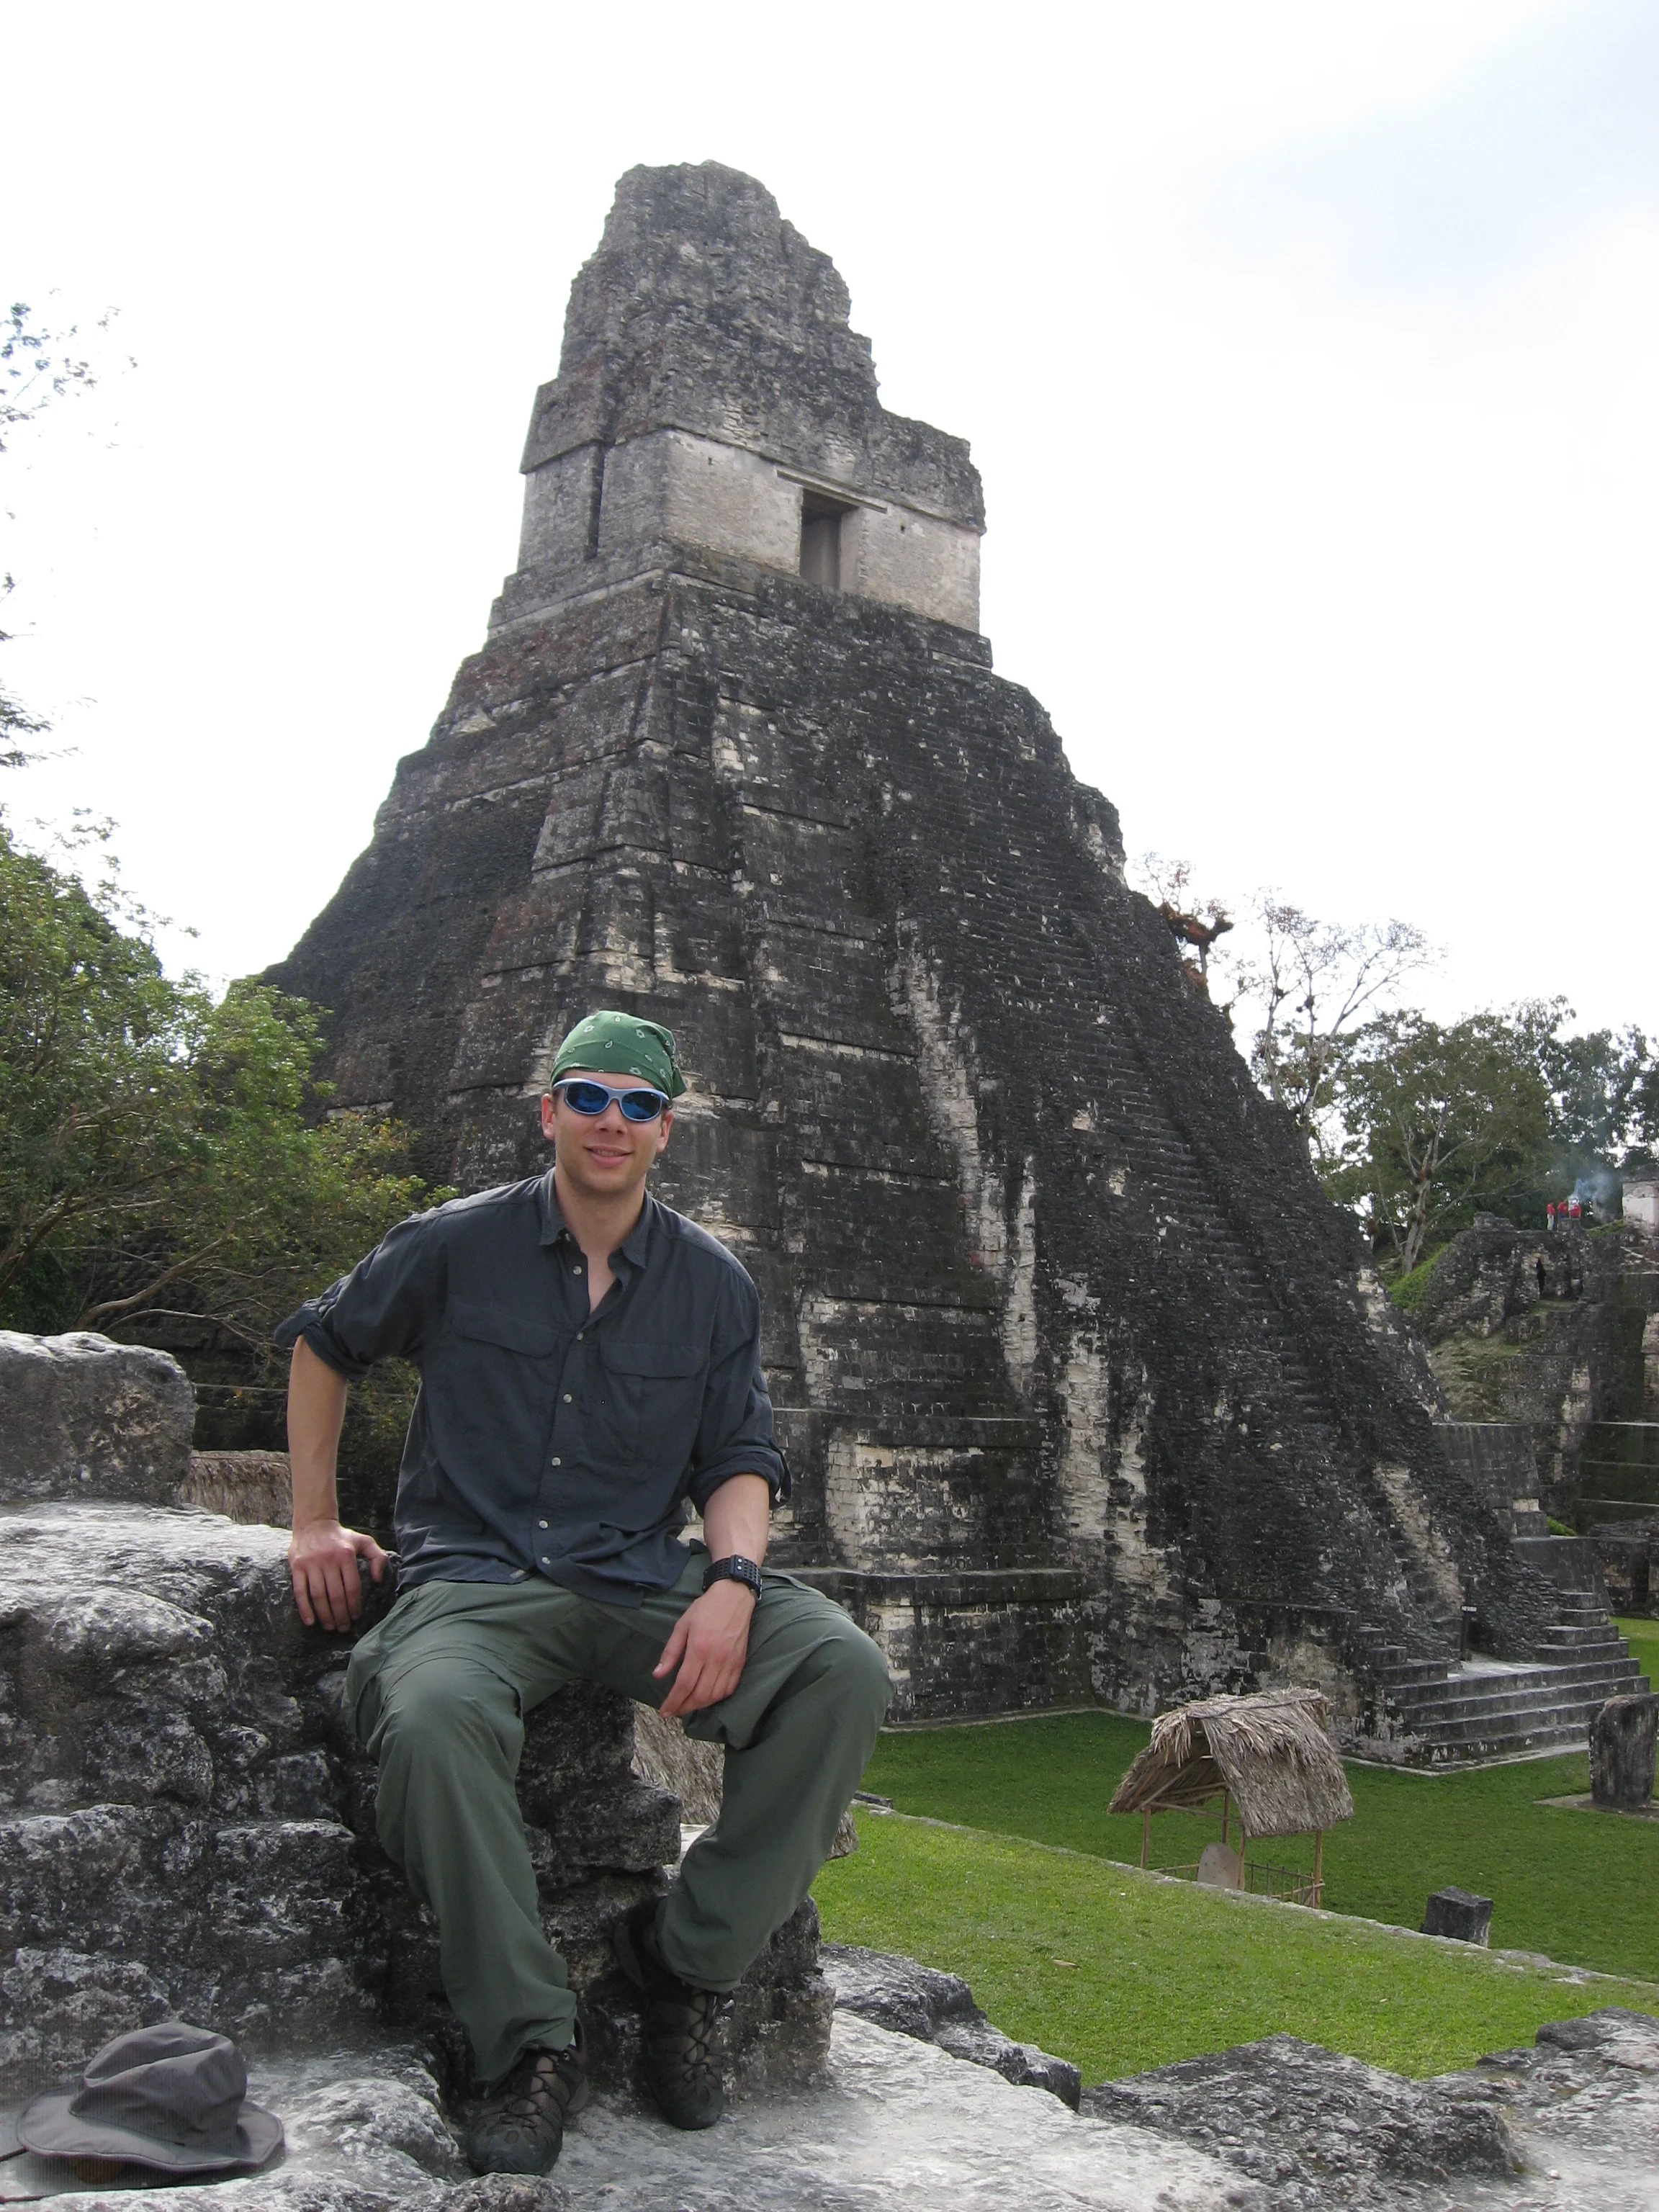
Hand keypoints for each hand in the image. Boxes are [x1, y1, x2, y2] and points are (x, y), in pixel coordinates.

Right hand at [288, 1518, 388, 1631]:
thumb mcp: (364, 1541)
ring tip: (330, 1627)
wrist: (313, 1524)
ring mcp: (311, 1563)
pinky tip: (310, 1622)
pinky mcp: (297, 1566)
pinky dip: (304, 1609)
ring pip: (318, 1596)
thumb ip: (378, 1558)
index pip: (352, 1587)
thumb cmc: (341, 1538)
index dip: (354, 1605)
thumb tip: (378, 1579)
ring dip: (325, 1615)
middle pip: (335, 1595)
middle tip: (343, 1628)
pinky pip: (300, 1591)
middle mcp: (328, 1559)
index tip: (356, 1617)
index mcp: (346, 1555)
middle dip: (341, 1615)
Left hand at [653, 1580, 755, 1717]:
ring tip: (688, 1705)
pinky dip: (717, 1698)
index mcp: (699, 1649)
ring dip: (701, 1705)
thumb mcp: (682, 1626)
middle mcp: (716, 1659)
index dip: (673, 1702)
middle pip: (700, 1695)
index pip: (684, 1684)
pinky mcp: (740, 1663)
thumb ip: (671, 1652)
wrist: (734, 1596)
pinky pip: (729, 1689)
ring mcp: (731, 1662)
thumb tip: (658, 1675)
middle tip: (674, 1711)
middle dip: (685, 1707)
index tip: (664, 1711)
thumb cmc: (705, 1609)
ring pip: (716, 1695)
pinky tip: (708, 1697)